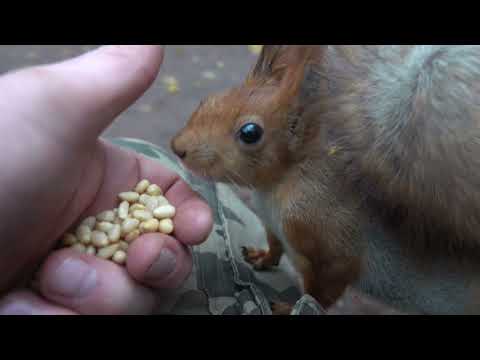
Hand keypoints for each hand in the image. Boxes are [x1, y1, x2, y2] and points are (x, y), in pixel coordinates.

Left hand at [0, 45, 212, 314]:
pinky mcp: (54, 310)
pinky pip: (92, 322)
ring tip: (53, 276)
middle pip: (167, 258)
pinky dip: (68, 315)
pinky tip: (30, 302)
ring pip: (136, 298)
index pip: (174, 202)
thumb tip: (153, 43)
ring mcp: (77, 277)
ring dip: (104, 294)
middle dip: (160, 264)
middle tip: (139, 258)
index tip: (195, 229)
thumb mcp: (51, 111)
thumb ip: (111, 77)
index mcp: (107, 182)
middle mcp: (98, 230)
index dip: (193, 218)